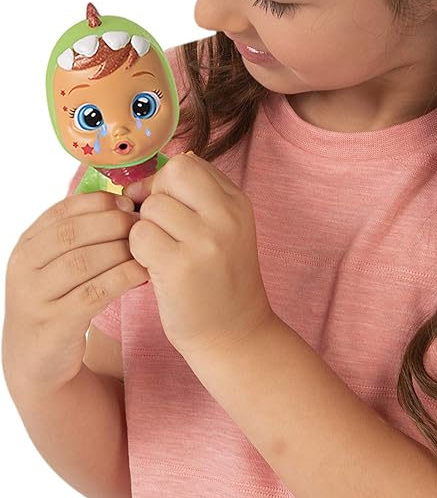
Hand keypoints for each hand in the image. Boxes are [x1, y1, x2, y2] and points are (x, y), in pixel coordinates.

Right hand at [2, 192, 145, 397]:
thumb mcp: (58, 263)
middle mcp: (23, 269)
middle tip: (143, 224)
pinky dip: (122, 279)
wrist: (38, 361)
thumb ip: (82, 234)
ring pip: (82, 262)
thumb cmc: (60, 300)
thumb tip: (126, 201)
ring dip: (120, 251)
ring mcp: (34, 298)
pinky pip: (93, 294)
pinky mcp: (53, 326)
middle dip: (113, 224)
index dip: (98, 203)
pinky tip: (143, 274)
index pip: (62, 211)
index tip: (128, 203)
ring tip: (147, 247)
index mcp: (27, 245)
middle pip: (72, 233)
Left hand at [122, 152, 274, 358]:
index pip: (189, 162)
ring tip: (160, 253)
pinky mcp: (180, 266)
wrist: (235, 334)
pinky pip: (139, 236)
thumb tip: (147, 176)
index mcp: (237, 202)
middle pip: (172, 174)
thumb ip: (196, 198)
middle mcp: (226, 216)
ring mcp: (205, 240)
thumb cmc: (219, 280)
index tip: (166, 206)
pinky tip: (154, 268)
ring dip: (145, 228)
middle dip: (156, 197)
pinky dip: (137, 251)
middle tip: (161, 229)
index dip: (167, 181)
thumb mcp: (224, 230)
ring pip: (151, 206)